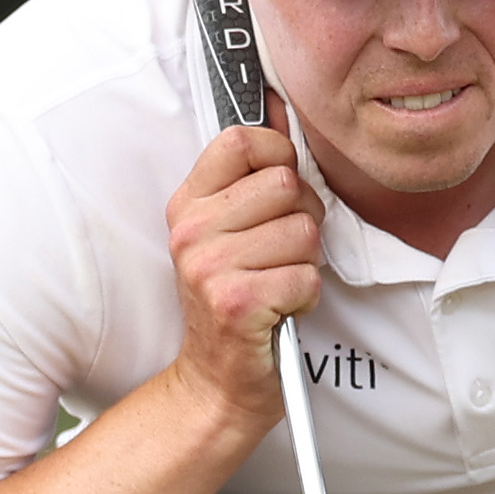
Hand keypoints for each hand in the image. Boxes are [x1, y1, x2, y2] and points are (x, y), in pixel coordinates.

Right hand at [163, 92, 325, 433]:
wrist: (216, 382)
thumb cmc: (234, 305)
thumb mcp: (229, 233)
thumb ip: (252, 177)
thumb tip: (281, 110)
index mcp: (188, 204)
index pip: (243, 140)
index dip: (281, 157)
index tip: (280, 191)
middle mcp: (191, 231)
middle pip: (287, 185)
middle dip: (303, 220)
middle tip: (281, 254)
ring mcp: (209, 267)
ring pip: (305, 232)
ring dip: (306, 264)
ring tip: (278, 284)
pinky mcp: (236, 302)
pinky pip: (306, 277)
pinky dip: (306, 297)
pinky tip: (280, 309)